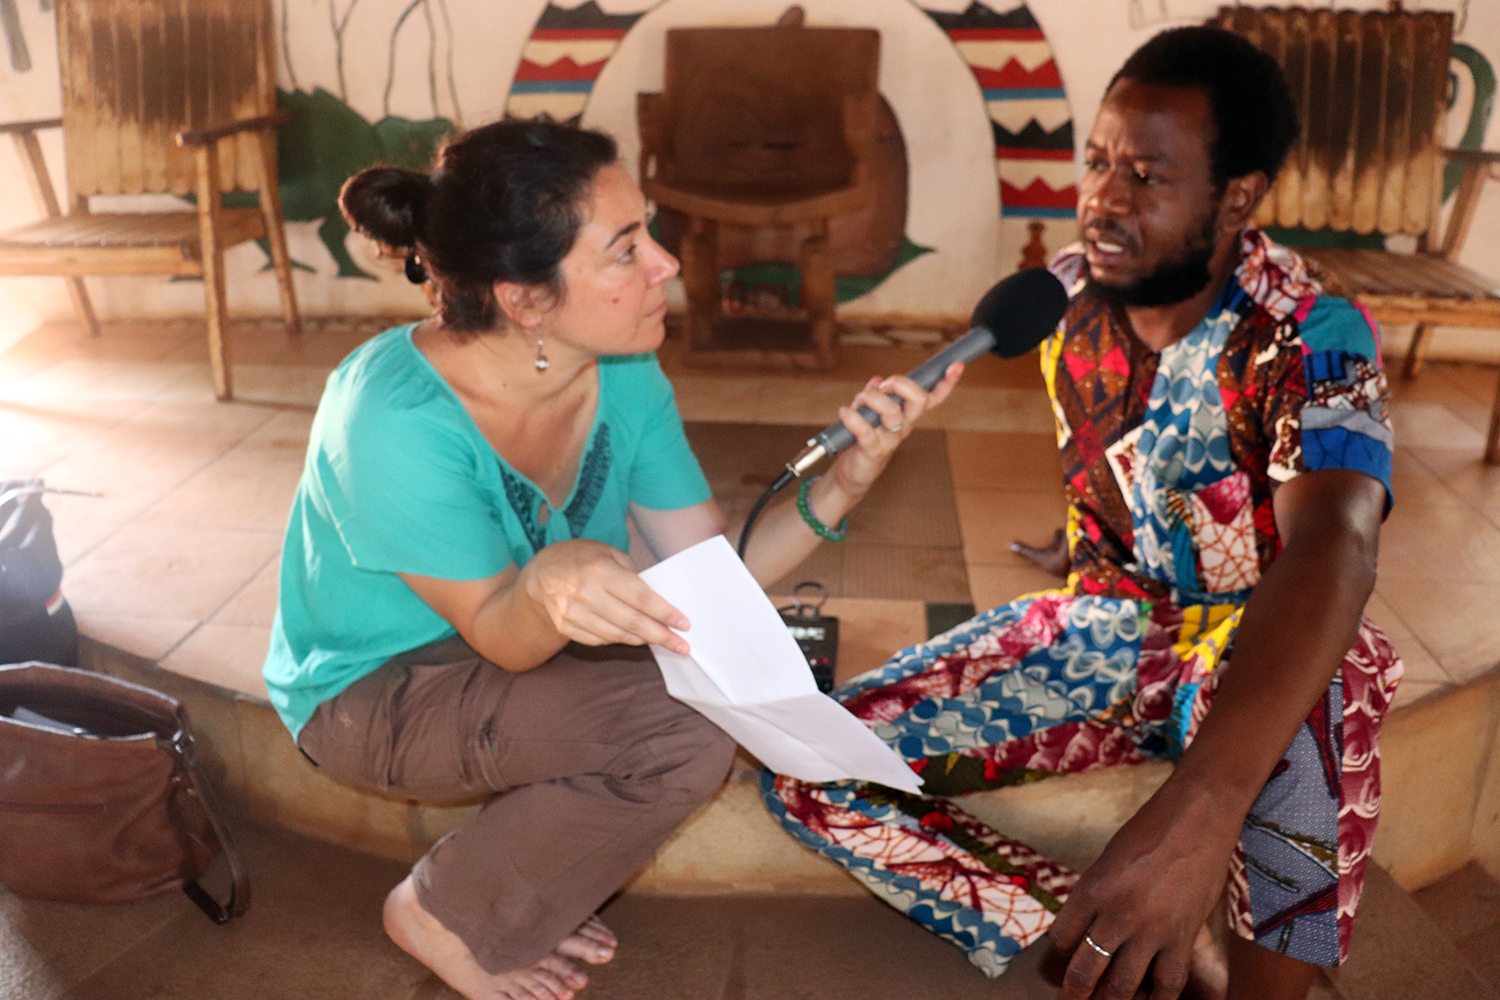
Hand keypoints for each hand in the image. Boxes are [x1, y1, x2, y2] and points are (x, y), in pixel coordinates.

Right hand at [520, 539, 690, 654]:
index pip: (640, 597)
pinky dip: (620, 640)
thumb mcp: (607, 553)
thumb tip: (658, 600)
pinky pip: (601, 640)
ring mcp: (572, 613)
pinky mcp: (565, 627)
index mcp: (600, 570)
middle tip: (682, 646)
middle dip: (661, 636)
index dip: (665, 613)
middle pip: (632, 622)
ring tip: (661, 641)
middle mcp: (585, 593)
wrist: (539, 574)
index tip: (684, 624)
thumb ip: (632, 574)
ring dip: (643, 640)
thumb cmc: (580, 559)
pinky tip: (635, 637)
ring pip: (617, 635)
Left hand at [827, 363, 963, 499]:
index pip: (931, 398)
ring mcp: (890, 439)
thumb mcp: (869, 413)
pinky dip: (853, 418)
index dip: (945, 383)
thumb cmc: (862, 439)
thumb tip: (877, 380)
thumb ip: (874, 395)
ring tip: (858, 400)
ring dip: (872, 398)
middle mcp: (903, 426)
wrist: (852, 473)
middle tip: (884, 385)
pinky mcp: (873, 450)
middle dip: (901, 384)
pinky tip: (844, 412)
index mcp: (906, 415)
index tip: (956, 365)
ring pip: (892, 412)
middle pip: (918, 400)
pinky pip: (866, 430)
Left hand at [1048, 775, 1241, 999]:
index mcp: (1091, 889)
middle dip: (1074, 992)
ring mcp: (1152, 929)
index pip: (1061, 938)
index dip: (1060, 949)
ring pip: (1122, 985)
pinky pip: (1167, 983)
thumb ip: (1098, 894)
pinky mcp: (1183, 936)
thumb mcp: (1109, 858)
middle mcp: (1117, 913)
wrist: (1197, 817)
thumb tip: (1089, 927)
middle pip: (1085, 970)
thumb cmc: (1150, 830)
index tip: (1067, 952)